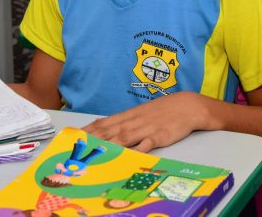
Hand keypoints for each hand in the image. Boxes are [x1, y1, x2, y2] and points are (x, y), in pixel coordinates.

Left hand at [83, 92, 207, 152]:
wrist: (187, 106)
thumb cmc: (162, 112)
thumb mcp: (141, 114)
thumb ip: (125, 123)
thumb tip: (108, 131)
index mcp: (128, 116)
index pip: (104, 123)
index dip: (89, 130)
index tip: (74, 136)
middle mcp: (133, 122)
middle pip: (110, 131)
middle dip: (93, 139)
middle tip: (78, 147)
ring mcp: (146, 129)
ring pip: (124, 137)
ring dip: (109, 144)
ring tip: (96, 152)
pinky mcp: (159, 136)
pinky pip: (146, 143)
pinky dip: (137, 149)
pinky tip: (129, 156)